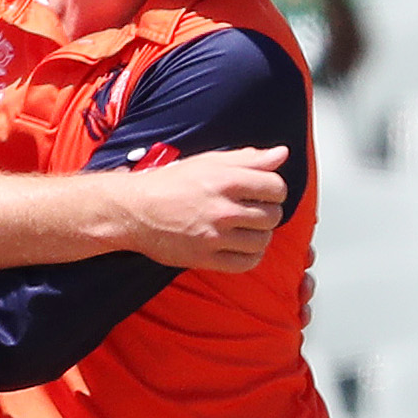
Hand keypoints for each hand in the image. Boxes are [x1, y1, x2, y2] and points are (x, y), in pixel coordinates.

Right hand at [102, 144, 288, 269]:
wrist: (135, 211)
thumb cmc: (171, 183)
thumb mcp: (209, 162)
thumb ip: (248, 159)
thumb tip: (282, 154)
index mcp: (225, 180)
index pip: (276, 188)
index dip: (275, 190)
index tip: (265, 193)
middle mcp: (222, 209)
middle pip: (273, 216)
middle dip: (268, 212)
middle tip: (254, 211)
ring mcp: (214, 236)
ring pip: (262, 241)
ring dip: (260, 235)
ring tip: (248, 229)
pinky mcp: (205, 258)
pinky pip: (246, 263)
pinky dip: (251, 256)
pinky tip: (242, 247)